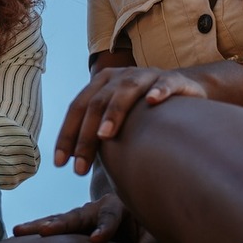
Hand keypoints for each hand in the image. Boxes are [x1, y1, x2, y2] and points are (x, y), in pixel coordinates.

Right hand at [12, 194, 161, 242]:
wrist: (131, 210)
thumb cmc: (143, 224)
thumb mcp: (152, 232)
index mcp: (116, 206)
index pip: (109, 218)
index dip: (104, 229)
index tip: (98, 240)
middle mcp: (94, 208)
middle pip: (75, 216)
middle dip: (59, 224)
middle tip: (44, 231)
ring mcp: (80, 215)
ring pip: (58, 219)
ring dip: (39, 225)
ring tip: (18, 231)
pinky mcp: (70, 224)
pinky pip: (52, 226)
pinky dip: (36, 229)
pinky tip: (18, 235)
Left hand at [54, 67, 206, 174]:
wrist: (182, 88)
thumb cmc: (143, 111)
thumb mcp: (119, 118)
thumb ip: (99, 133)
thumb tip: (75, 164)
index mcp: (102, 84)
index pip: (78, 108)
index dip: (67, 135)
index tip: (60, 163)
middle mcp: (121, 77)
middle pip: (97, 103)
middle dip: (86, 137)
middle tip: (80, 167)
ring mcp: (147, 76)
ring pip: (126, 91)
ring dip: (114, 112)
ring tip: (104, 135)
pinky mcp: (174, 79)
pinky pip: (165, 84)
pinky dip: (158, 91)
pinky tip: (152, 102)